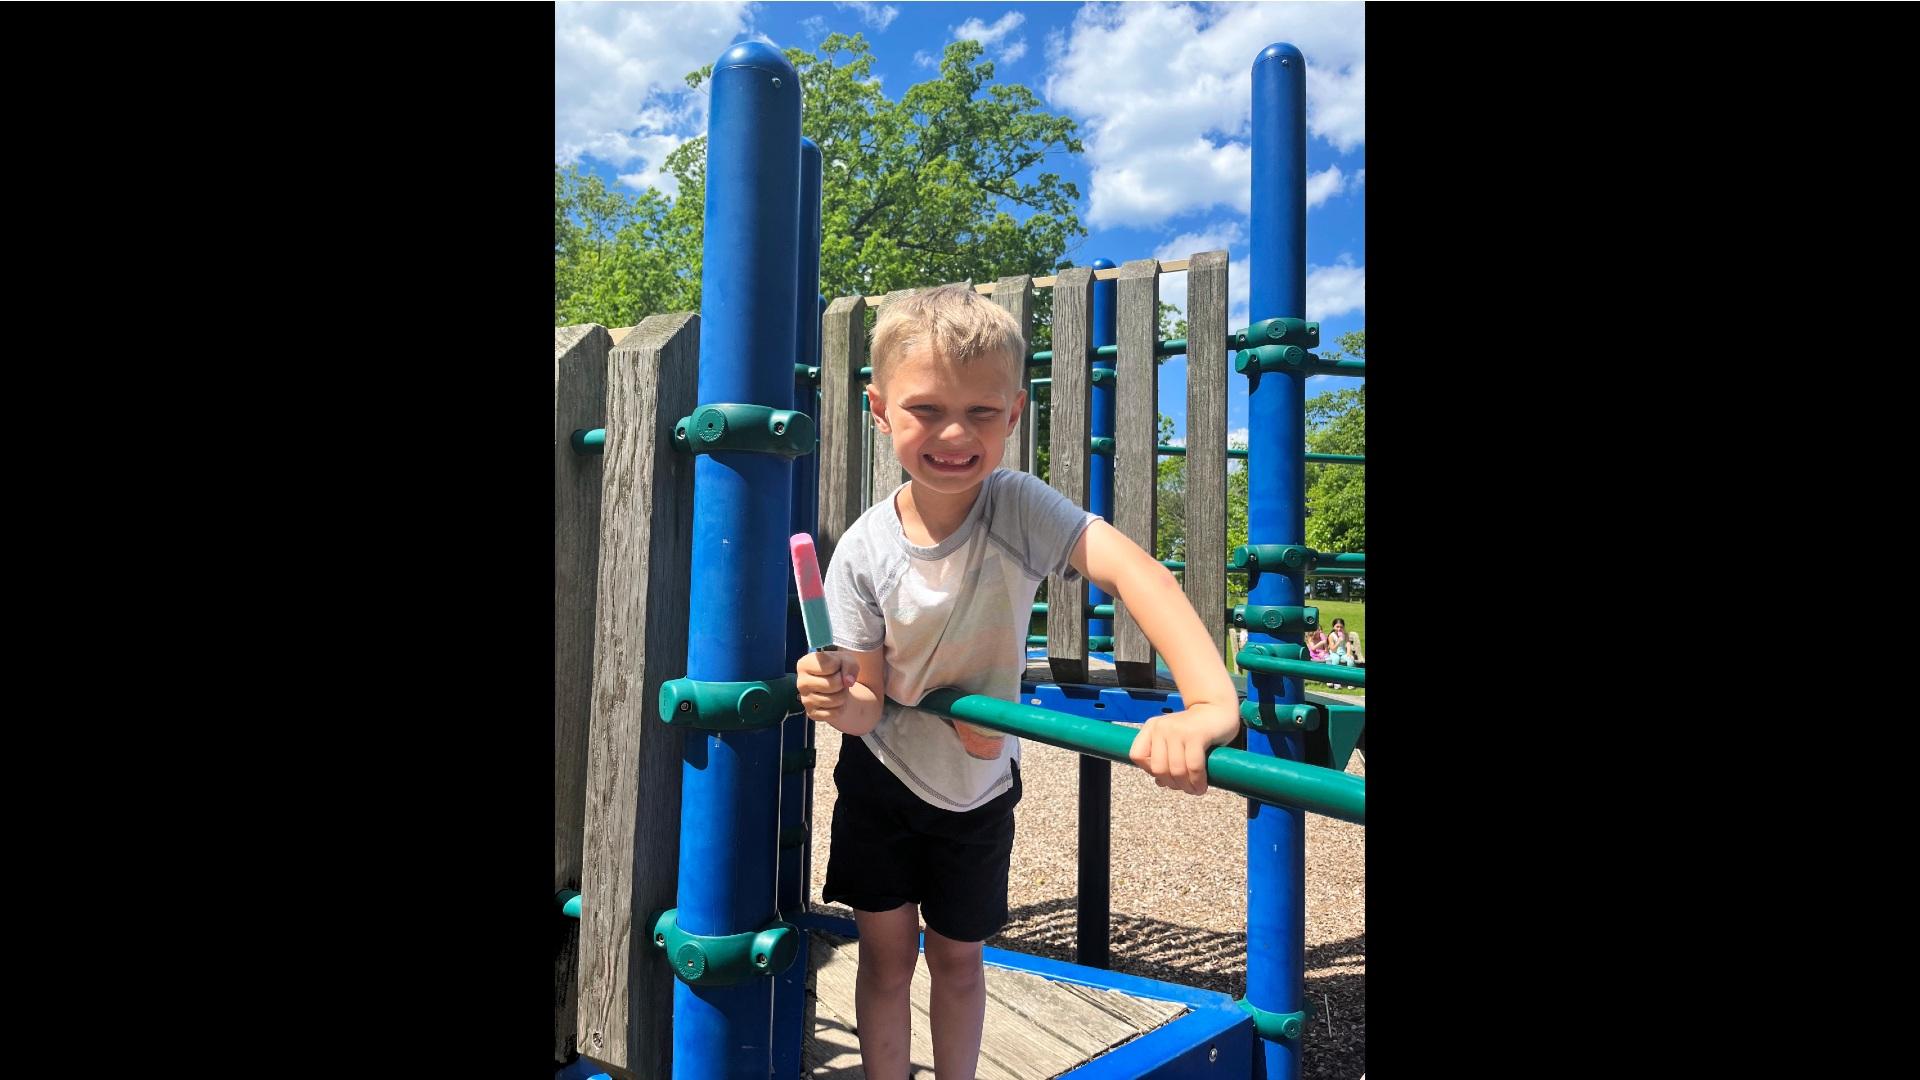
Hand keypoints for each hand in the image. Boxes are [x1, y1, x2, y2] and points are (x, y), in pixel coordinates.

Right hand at [796, 650, 859, 724]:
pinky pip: (834, 713)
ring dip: (843, 695)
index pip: (827, 665)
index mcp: (804, 665)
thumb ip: (849, 665)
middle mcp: (801, 683)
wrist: (834, 684)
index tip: (835, 665)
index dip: (838, 664)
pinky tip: (835, 700)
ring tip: (838, 689)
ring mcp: (805, 700)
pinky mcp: (812, 714)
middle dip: (842, 682)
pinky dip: (840, 707)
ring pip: (835, 700)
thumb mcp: (845, 659)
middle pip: (833, 684)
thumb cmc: (837, 668)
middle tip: (840, 680)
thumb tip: (848, 681)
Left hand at [1127, 702, 1241, 795]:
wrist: (1219, 708)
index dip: (1149, 771)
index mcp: (1151, 727)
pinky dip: (1198, 781)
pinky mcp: (1196, 734)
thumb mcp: (1174, 740)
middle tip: (1185, 788)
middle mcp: (1161, 727)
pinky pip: (1193, 766)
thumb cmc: (1196, 728)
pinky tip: (1202, 786)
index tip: (1166, 775)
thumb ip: (1164, 758)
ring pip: (1175, 770)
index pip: (1137, 755)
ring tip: (1195, 790)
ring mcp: (1178, 730)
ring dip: (1186, 786)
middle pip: (1157, 768)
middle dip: (1172, 784)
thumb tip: (1160, 782)